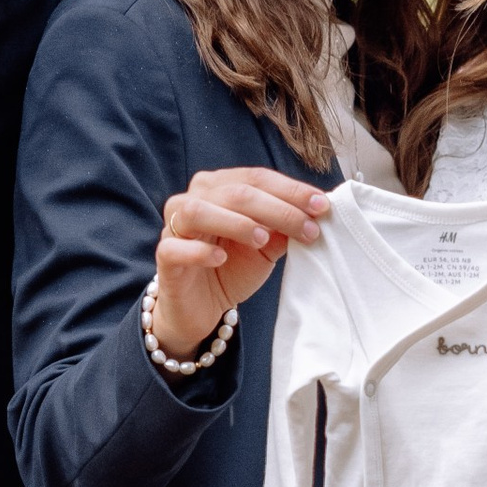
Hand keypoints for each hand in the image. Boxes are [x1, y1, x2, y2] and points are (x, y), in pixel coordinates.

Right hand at [150, 165, 330, 360]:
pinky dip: (199, 250)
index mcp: (220, 188)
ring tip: (263, 240)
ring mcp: (174, 227)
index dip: (291, 190)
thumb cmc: (232, 268)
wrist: (202, 307)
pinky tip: (220, 257)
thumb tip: (315, 214)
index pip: (257, 178)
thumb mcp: (265, 248)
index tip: (322, 206)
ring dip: (236, 223)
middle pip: (235, 192)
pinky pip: (175, 247)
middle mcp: (194, 198)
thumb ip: (283, 229)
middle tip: (308, 229)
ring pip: (200, 210)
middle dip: (277, 209)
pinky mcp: (164, 257)